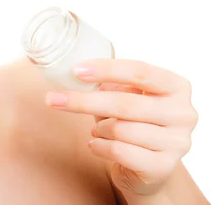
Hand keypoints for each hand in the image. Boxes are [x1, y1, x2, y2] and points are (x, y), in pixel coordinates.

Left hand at [45, 59, 198, 197]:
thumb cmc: (134, 123)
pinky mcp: (163, 166)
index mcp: (176, 87)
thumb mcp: (125, 98)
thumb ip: (109, 85)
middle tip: (53, 99)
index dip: (106, 69)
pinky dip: (99, 146)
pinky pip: (120, 151)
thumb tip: (76, 74)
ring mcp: (177, 142)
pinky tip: (95, 144)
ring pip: (120, 129)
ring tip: (96, 130)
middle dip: (84, 101)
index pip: (140, 71)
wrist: (148, 168)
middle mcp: (184, 113)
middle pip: (125, 103)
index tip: (76, 70)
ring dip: (98, 128)